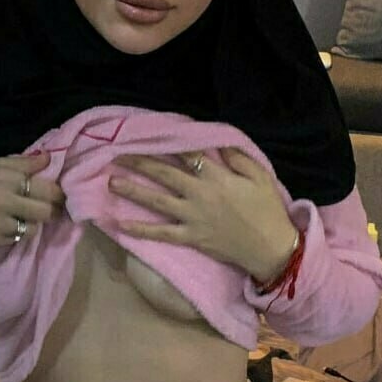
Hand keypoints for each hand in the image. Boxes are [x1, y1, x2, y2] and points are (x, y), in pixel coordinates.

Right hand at [0, 150, 64, 246]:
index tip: (59, 194)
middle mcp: (3, 202)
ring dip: (35, 223)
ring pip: (34, 229)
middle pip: (46, 212)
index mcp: (6, 179)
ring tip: (29, 215)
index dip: (58, 193)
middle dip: (52, 210)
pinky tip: (11, 223)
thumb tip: (49, 158)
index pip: (47, 189)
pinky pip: (19, 239)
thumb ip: (24, 163)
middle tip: (52, 207)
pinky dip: (19, 232)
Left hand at [108, 147, 297, 281]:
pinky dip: (141, 230)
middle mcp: (199, 194)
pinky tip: (120, 225)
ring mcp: (192, 217)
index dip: (167, 142)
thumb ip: (237, 158)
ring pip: (157, 201)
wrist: (270, 247)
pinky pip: (161, 233)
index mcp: (216, 177)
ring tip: (111, 182)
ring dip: (132, 191)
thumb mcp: (260, 176)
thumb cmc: (267, 210)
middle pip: (164, 173)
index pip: (187, 154)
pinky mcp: (191, 237)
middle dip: (139, 162)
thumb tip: (217, 142)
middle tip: (117, 154)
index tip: (148, 134)